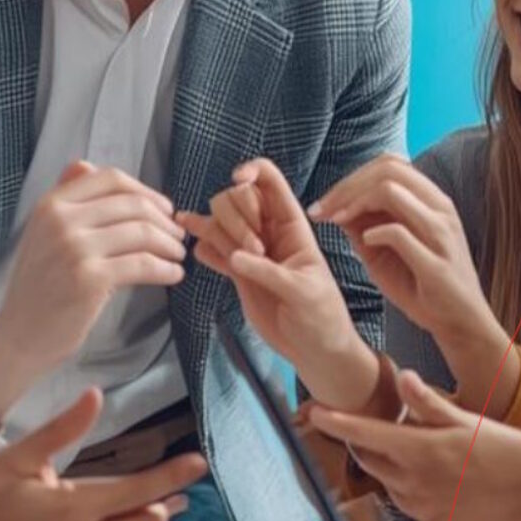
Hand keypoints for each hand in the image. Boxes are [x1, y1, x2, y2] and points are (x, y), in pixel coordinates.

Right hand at [0, 163, 186, 425]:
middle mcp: (61, 220)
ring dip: (169, 244)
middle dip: (164, 220)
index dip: (145, 190)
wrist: (20, 335)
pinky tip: (174, 275)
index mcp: (51, 204)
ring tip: (177, 256)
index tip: (163, 209)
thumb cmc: (38, 287)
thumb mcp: (43, 233)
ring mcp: (75, 248)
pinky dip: (166, 268)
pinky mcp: (90, 279)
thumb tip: (85, 164)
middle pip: (132, 204)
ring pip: (142, 232)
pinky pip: (143, 264)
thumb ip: (65, 199)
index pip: (109, 179)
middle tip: (178, 236)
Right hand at [177, 158, 376, 407]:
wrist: (314, 350)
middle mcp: (268, 231)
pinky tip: (199, 250)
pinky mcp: (236, 272)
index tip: (239, 180)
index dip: (252, 171)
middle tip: (252, 251)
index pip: (269, 181)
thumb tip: (235, 256)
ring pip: (219, 220)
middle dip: (235, 216)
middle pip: (236, 197)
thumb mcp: (303, 292)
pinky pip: (211, 248)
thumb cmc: (322, 317)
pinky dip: (202, 245)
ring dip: (217, 231)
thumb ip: (269, 272)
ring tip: (233, 261)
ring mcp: (249, 250)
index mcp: (292, 225)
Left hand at [304, 368, 520, 520]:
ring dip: (403, 477)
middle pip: (373, 463)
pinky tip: (453, 493)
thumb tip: (403, 378)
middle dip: (376, 449)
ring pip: (394, 490)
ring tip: (442, 468)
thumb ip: (427, 404)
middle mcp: (414, 483)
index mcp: (419, 449)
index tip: (315, 414)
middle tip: (405, 439)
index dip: (336, 422)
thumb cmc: (505, 448)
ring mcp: (423, 511)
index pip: (363, 434)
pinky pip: (416, 516)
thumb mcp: (465, 419)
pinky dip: (425, 504)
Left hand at [307, 157, 509, 389]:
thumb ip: (364, 226)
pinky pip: (399, 232)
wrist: (460, 323)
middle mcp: (439, 208)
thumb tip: (333, 206)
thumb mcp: (385, 251)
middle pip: (386, 169)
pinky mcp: (437, 262)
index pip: (388, 165)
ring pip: (391, 190)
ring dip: (354, 202)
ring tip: (335, 221)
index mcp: (430, 200)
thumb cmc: (422, 286)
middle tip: (321, 210)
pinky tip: (362, 243)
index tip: (324, 202)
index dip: (351, 177)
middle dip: (346, 186)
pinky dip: (374, 233)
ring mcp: (441, 232)